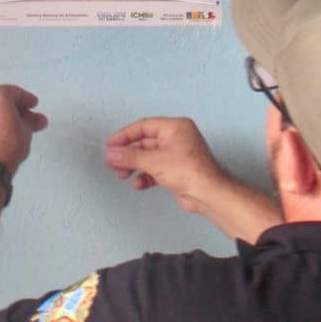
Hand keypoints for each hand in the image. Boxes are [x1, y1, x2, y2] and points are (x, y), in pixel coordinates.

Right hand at [105, 117, 226, 213]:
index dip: (125, 135)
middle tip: (114, 161)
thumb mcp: (155, 161)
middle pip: (145, 142)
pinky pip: (156, 169)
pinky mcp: (177, 170)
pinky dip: (146, 176)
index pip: (144, 126)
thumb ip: (130, 157)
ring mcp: (177, 154)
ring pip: (149, 157)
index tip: (111, 144)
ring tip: (122, 174)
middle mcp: (177, 138)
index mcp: (175, 127)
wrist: (209, 194)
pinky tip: (139, 183)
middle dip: (129, 154)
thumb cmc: (192, 172)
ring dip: (134, 166)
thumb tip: (113, 153)